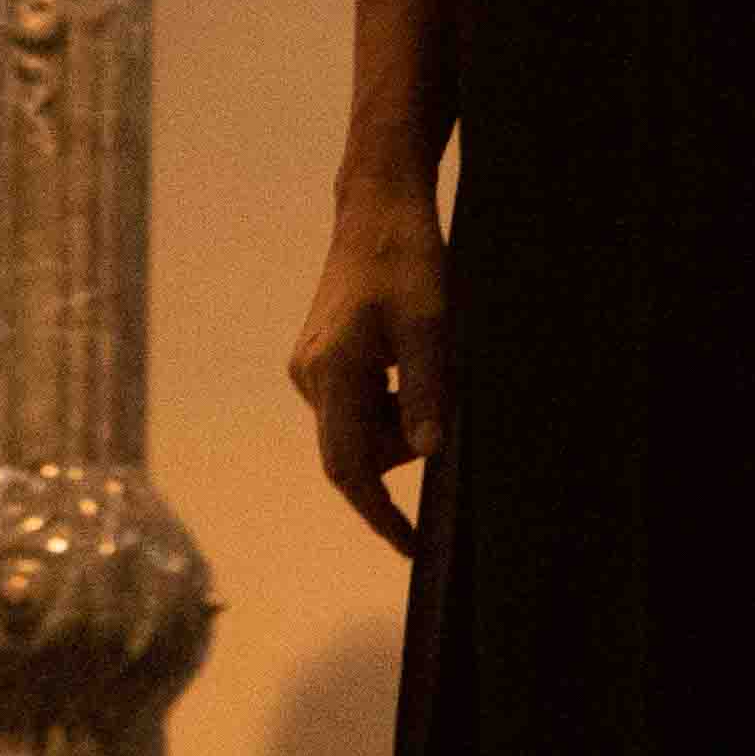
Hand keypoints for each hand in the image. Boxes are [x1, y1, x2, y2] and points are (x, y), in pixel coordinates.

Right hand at [289, 168, 453, 550]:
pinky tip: (413, 363)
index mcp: (332, 373)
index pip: (348, 468)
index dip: (378, 514)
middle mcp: (311, 376)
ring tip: (431, 369)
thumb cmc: (406, 261)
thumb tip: (427, 454)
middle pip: (357, 450)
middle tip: (443, 407)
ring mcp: (313, 367)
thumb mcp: (429, 327)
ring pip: (359, 428)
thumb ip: (425, 392)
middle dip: (402, 449)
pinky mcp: (322, 358)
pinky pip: (355, 405)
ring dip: (399, 422)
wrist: (378, 208)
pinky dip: (389, 404)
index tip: (410, 547)